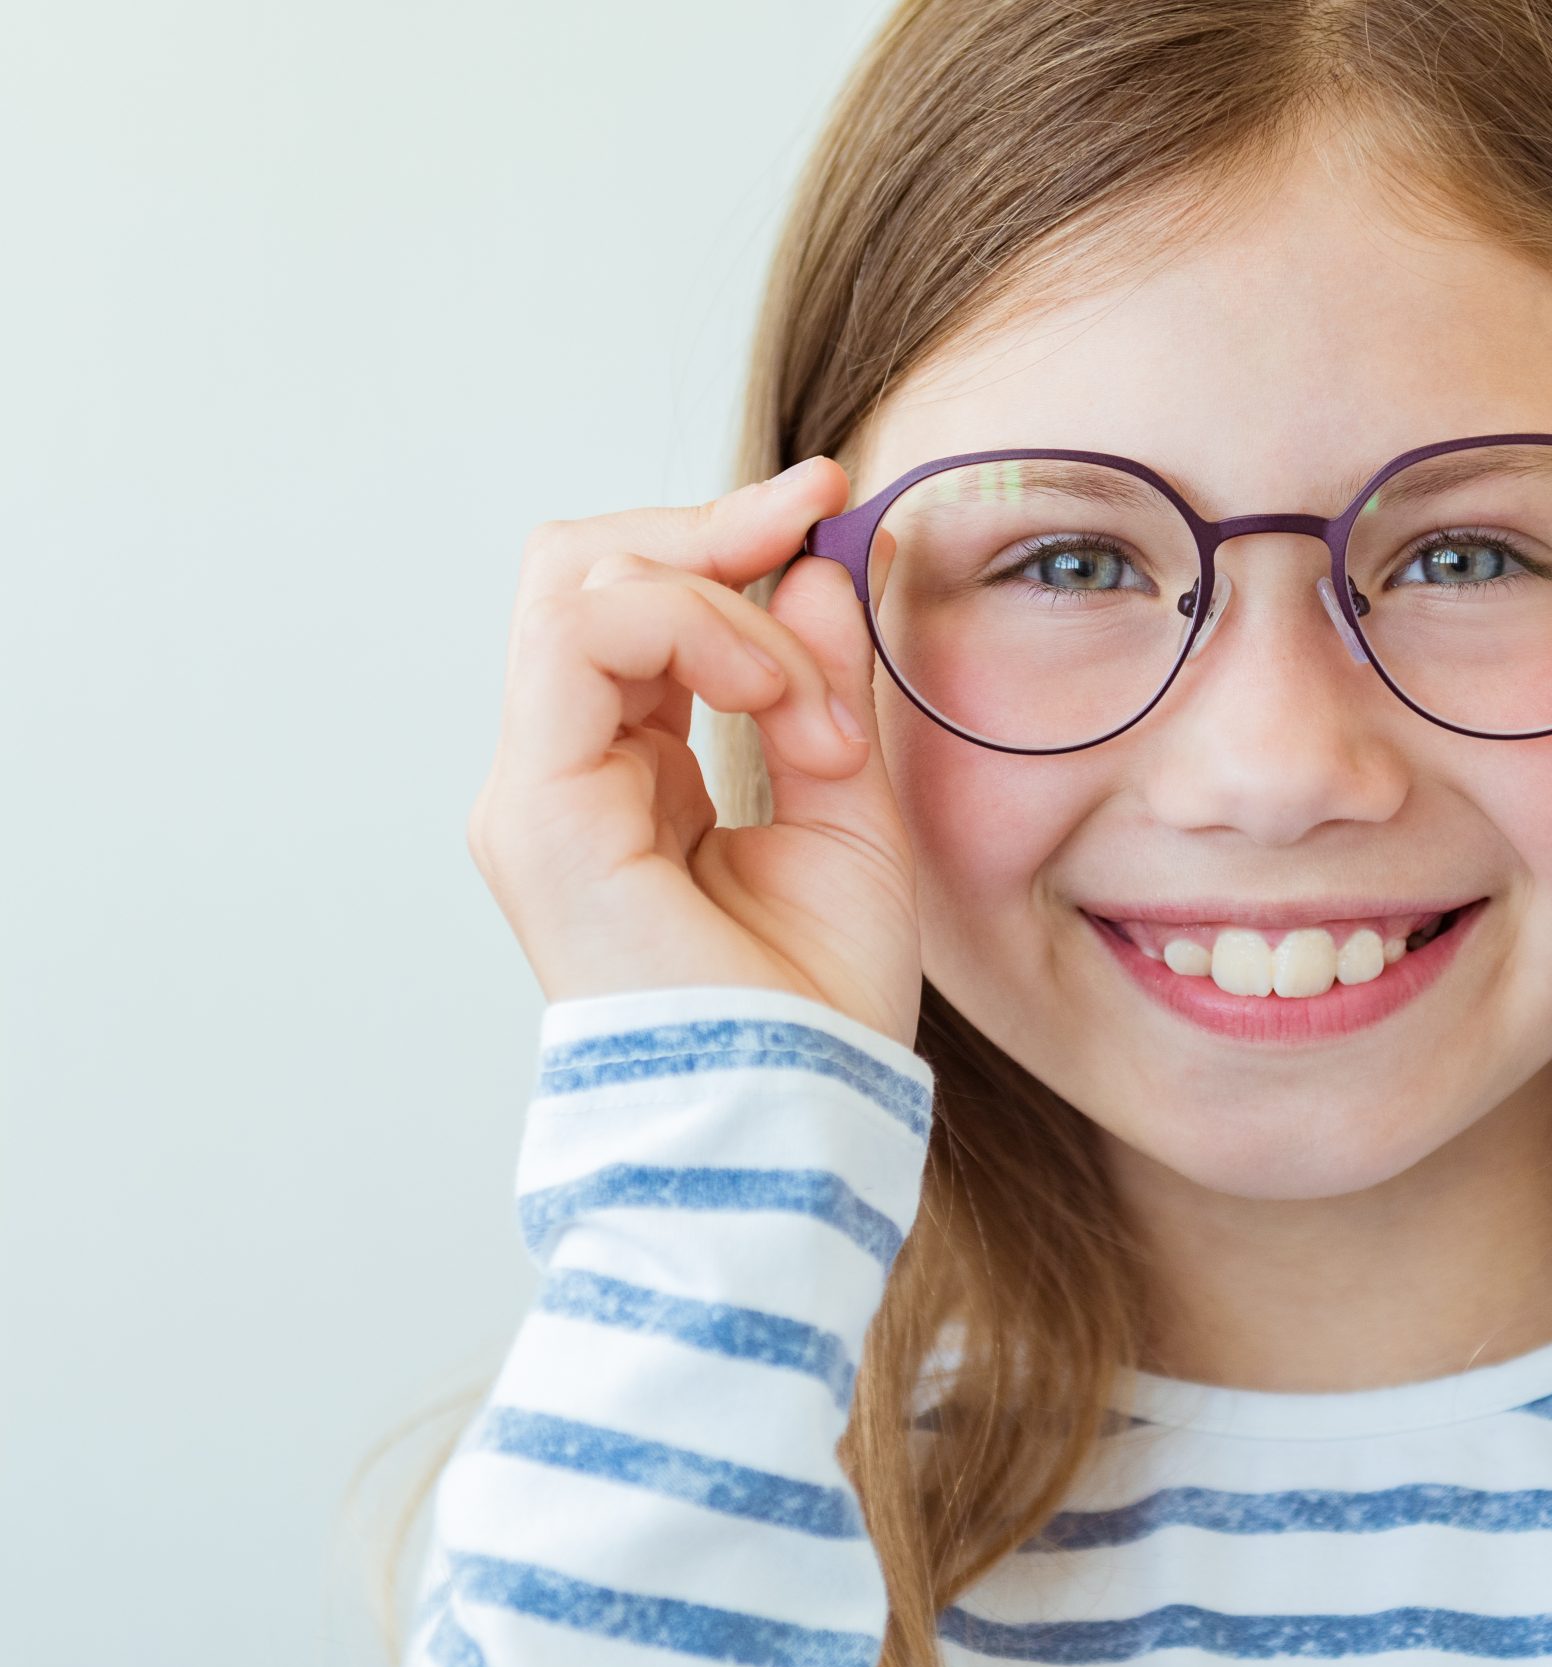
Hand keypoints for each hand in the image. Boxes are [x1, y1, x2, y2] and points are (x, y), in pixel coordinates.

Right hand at [465, 455, 924, 1047]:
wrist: (799, 1117)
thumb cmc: (821, 1002)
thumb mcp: (850, 809)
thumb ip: (821, 686)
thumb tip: (818, 564)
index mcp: (623, 775)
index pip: (632, 600)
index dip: (729, 533)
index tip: (833, 497)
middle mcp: (560, 773)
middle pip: (583, 563)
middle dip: (711, 527)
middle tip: (818, 523)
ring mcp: (535, 792)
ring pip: (580, 581)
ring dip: (729, 606)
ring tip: (815, 714)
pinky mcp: (537, 812)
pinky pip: (588, 638)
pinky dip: (701, 632)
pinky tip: (780, 706)